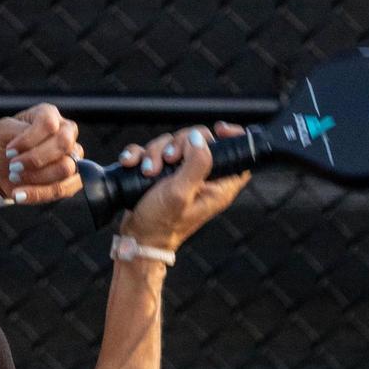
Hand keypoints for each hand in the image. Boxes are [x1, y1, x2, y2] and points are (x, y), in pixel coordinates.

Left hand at [0, 104, 83, 204]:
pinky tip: (20, 194)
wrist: (2, 167)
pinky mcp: (73, 180)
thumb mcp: (1, 131)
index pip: (48, 124)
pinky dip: (39, 194)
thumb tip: (28, 140)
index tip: (9, 151)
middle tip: (13, 166)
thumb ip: (14, 130)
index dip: (29, 140)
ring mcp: (74, 156)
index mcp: (49, 115)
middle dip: (35, 159)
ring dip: (36, 177)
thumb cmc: (4, 143)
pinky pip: (64, 189)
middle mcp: (67, 132)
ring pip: (65, 168)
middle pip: (63, 144)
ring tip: (15, 178)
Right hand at [115, 122, 250, 251]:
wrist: (137, 239)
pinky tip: (132, 164)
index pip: (237, 155)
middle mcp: (202, 179)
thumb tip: (199, 139)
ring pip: (172, 144)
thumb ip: (195, 164)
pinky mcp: (162, 174)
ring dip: (155, 152)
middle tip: (169, 161)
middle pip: (198, 141)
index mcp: (217, 186)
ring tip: (147, 171)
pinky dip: (140, 155)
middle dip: (177, 144)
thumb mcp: (180, 193)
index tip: (219, 130)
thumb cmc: (161, 225)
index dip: (232, 138)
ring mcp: (181, 175)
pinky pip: (152, 152)